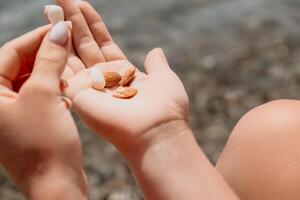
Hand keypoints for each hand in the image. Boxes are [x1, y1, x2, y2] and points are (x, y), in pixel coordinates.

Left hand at [0, 23, 86, 198]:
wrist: (57, 184)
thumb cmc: (45, 144)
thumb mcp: (45, 94)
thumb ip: (50, 59)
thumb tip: (59, 30)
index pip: (9, 53)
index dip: (36, 37)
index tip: (60, 27)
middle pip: (20, 65)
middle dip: (45, 55)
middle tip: (68, 46)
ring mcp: (13, 113)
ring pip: (32, 79)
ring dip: (52, 73)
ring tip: (69, 73)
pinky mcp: (30, 121)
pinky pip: (40, 95)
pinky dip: (54, 89)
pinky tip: (67, 93)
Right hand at [54, 2, 238, 198]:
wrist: (157, 133)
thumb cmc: (166, 108)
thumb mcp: (164, 79)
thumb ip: (157, 64)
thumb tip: (155, 50)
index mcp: (123, 74)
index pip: (103, 44)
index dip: (93, 25)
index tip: (83, 5)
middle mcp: (104, 79)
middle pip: (85, 44)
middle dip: (74, 21)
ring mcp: (90, 86)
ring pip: (72, 52)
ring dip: (63, 30)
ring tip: (54, 5)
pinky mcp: (79, 94)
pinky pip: (64, 67)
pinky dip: (57, 49)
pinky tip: (51, 30)